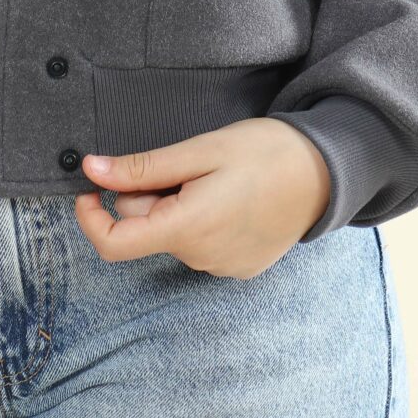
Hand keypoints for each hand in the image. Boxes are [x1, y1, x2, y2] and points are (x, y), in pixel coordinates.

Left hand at [74, 118, 332, 276]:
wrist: (328, 172)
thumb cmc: (265, 152)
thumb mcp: (200, 150)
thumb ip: (143, 168)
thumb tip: (91, 170)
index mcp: (187, 228)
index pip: (114, 245)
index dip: (89, 219)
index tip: (89, 188)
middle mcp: (201, 257)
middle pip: (145, 231)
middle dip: (147, 197)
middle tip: (184, 165)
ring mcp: (222, 267)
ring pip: (172, 236)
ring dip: (176, 208)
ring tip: (215, 180)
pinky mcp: (239, 267)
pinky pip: (199, 245)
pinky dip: (200, 221)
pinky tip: (230, 198)